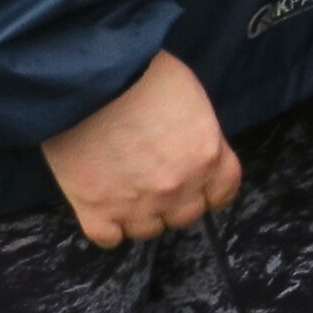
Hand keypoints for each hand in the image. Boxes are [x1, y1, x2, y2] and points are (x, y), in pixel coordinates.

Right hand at [42, 51, 238, 247]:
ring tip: (126, 192)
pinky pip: (109, 238)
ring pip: (148, 231)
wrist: (88, 78)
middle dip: (174, 202)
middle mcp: (178, 187)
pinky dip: (107, 227)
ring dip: (140, 215)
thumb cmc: (142, 74)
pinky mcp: (96, 211)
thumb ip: (198, 134)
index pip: (224, 192)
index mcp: (208, 156)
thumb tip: (190, 147)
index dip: (210, 190)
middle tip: (155, 181)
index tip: (198, 185)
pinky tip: (103, 208)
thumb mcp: (191, 97)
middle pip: (186, 216)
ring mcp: (137, 204)